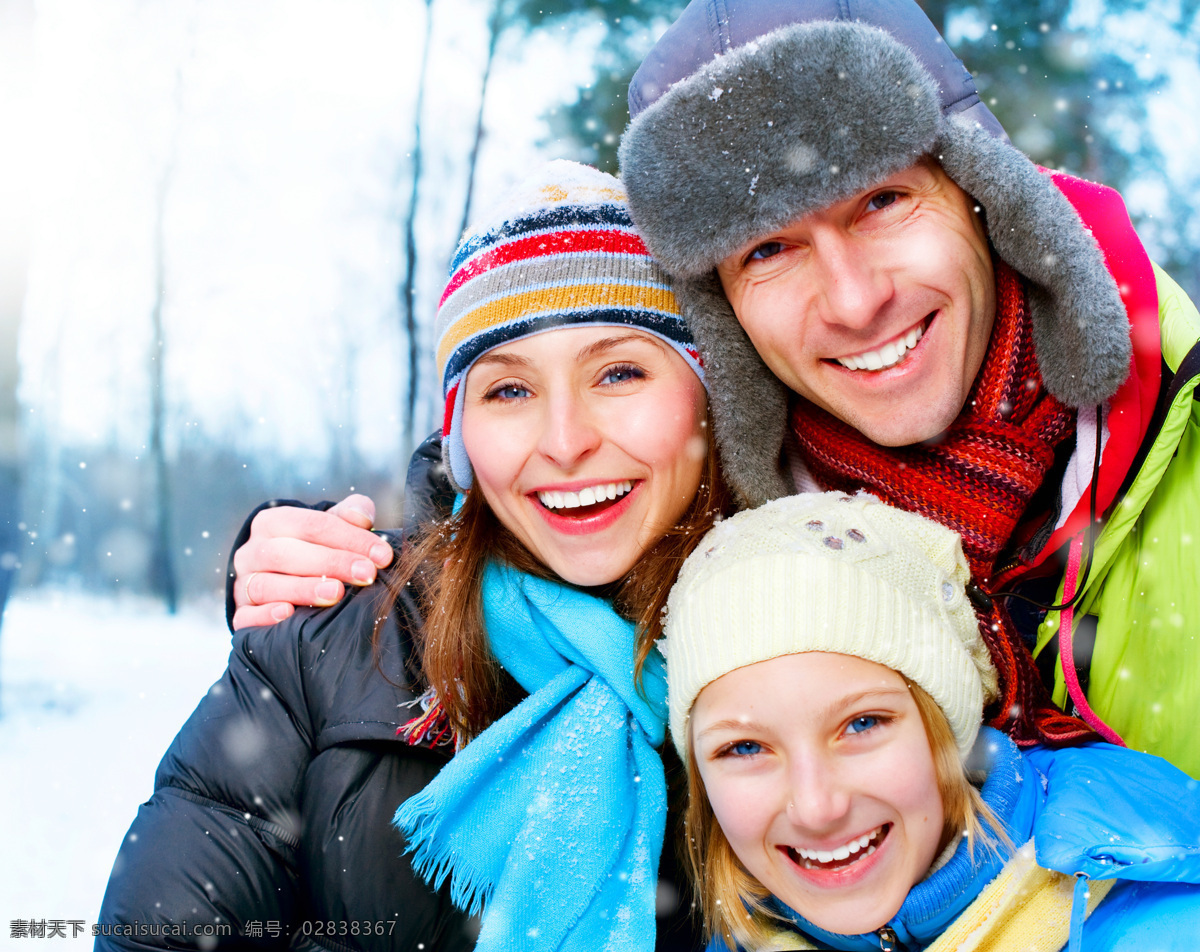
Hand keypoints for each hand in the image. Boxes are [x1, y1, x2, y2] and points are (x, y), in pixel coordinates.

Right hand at [231, 494, 393, 629]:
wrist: (282, 577)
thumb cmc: (316, 548)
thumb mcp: (332, 526)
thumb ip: (350, 515)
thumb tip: (363, 518)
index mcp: (273, 522)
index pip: (312, 525)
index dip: (350, 539)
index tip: (382, 555)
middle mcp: (252, 551)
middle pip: (286, 554)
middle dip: (331, 563)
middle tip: (366, 575)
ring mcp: (243, 584)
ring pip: (265, 585)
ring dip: (303, 589)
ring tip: (336, 594)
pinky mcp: (241, 614)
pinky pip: (246, 616)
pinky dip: (265, 616)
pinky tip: (288, 614)